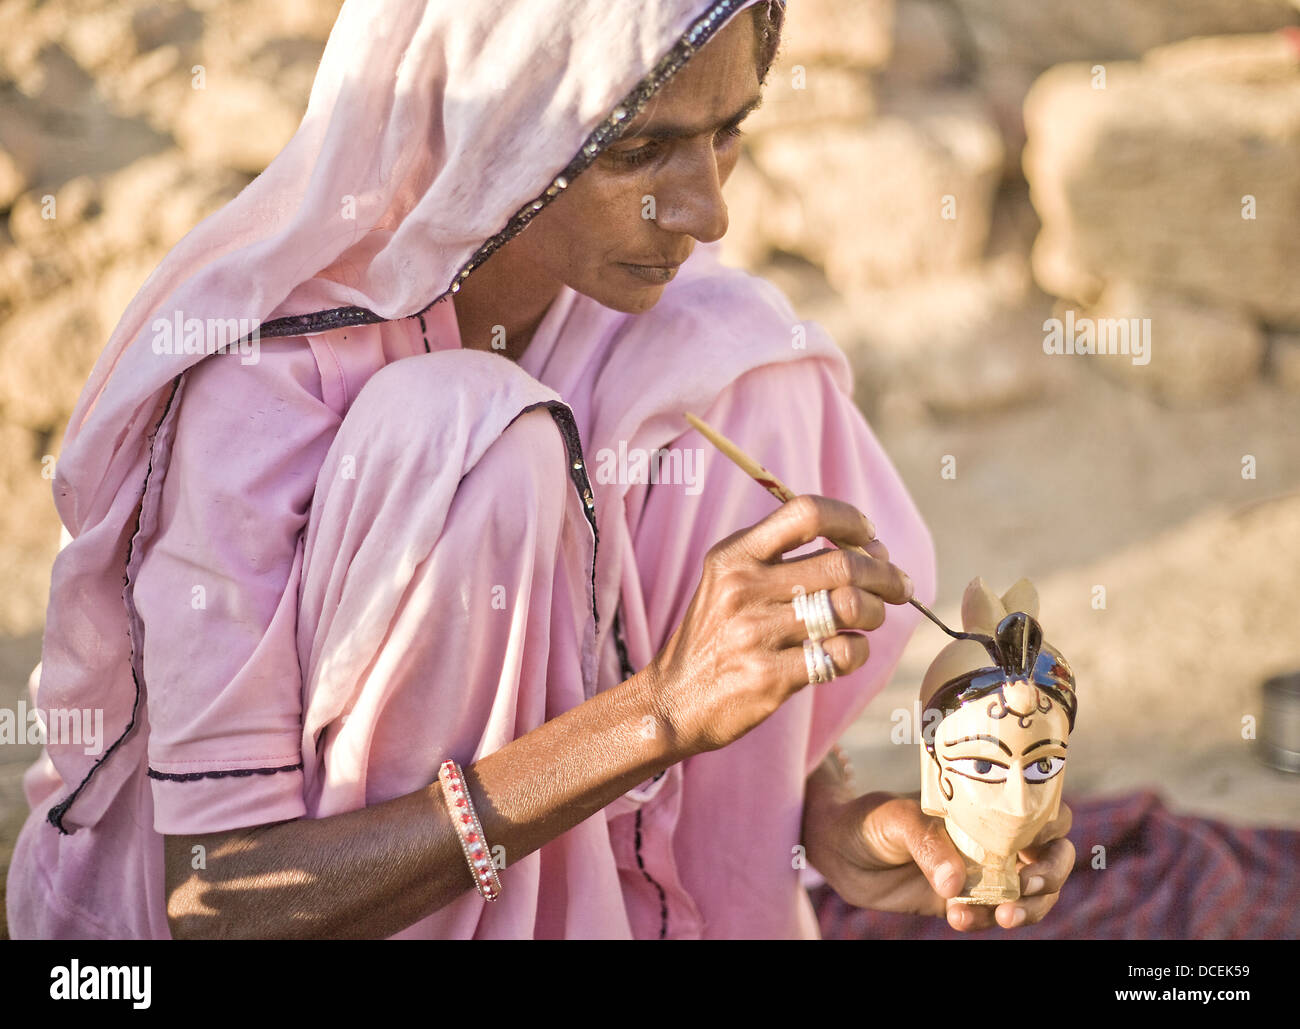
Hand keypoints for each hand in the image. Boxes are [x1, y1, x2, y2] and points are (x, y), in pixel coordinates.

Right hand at [645, 495, 912, 760]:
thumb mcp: (729, 579)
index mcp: (734, 555)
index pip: (806, 512)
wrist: (673, 702)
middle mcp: (743, 588)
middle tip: (899, 586)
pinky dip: (858, 652)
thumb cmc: (716, 636)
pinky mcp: (770, 677)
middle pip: (842, 564)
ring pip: (849, 608)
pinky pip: (841, 654)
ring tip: (872, 619)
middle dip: (885, 574)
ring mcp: (755, 634)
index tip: (870, 539)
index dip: (851, 521)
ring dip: (876, 613)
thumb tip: (870, 548)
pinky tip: (846, 652)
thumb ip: (785, 557)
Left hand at [803, 790, 1074, 931]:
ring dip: (1027, 907)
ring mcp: (980, 871)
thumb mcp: (894, 818)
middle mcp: (991, 836)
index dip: (1052, 825)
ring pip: (1031, 892)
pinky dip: (985, 921)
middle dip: (1050, 874)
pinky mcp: (963, 901)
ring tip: (1000, 916)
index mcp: (985, 803)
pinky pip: (991, 915)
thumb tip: (956, 883)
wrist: (837, 850)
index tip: (1036, 843)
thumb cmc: (870, 817)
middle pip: (1051, 855)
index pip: (1039, 809)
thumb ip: (926, 843)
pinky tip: (959, 918)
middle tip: (1026, 885)